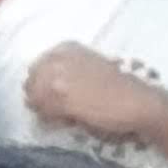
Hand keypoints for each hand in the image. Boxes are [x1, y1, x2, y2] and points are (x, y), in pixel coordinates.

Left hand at [21, 43, 161, 145]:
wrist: (137, 101)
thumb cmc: (117, 88)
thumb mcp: (88, 68)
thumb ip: (63, 73)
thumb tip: (38, 93)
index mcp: (65, 46)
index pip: (36, 68)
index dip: (42, 87)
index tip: (55, 99)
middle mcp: (58, 56)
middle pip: (30, 83)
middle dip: (40, 99)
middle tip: (57, 112)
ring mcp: (58, 76)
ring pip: (33, 99)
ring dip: (45, 111)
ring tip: (65, 117)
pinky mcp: (61, 97)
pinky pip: (42, 112)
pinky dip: (52, 121)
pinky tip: (69, 121)